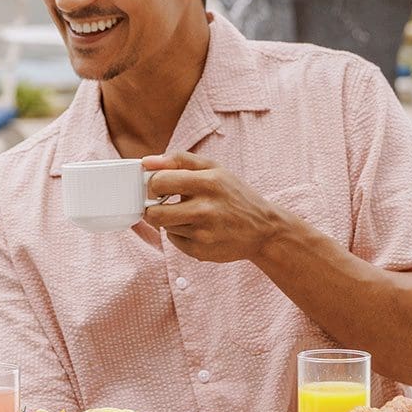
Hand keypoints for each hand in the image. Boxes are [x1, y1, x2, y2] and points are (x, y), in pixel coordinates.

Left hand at [142, 152, 293, 264]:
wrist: (264, 230)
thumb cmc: (235, 195)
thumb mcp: (214, 168)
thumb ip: (179, 160)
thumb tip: (147, 162)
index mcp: (208, 183)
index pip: (159, 182)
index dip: (152, 184)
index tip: (159, 187)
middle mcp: (205, 210)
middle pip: (154, 213)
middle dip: (153, 208)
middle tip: (163, 204)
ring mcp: (203, 234)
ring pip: (164, 227)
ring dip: (170, 220)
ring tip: (189, 215)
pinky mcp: (201, 252)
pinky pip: (174, 241)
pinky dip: (180, 234)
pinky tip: (197, 229)